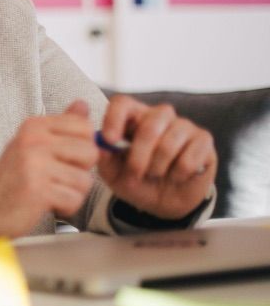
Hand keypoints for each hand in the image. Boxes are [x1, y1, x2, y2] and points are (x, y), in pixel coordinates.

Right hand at [0, 101, 98, 236]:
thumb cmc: (10, 179)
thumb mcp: (32, 144)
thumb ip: (61, 126)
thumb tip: (82, 104)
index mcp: (34, 126)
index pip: (84, 126)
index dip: (82, 146)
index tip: (63, 158)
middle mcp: (34, 140)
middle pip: (90, 152)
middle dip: (79, 172)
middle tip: (54, 178)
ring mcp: (34, 164)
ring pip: (85, 180)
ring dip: (71, 193)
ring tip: (49, 192)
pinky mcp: (37, 189)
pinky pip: (74, 199)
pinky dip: (65, 208)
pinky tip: (46, 203)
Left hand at [96, 95, 215, 220]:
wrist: (164, 202)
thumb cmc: (135, 181)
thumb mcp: (113, 174)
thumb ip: (104, 158)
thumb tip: (101, 144)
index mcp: (133, 118)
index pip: (122, 103)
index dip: (115, 118)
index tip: (109, 140)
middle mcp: (159, 116)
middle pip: (149, 124)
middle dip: (139, 155)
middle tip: (134, 174)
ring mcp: (184, 125)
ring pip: (170, 142)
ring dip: (158, 167)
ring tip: (154, 175)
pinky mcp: (204, 140)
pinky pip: (189, 157)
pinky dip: (178, 173)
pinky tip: (176, 176)